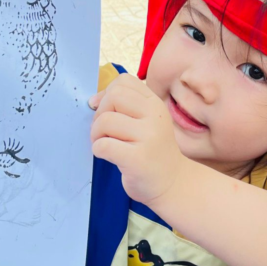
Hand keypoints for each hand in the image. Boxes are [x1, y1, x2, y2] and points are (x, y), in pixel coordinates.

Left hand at [90, 74, 186, 208]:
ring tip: (104, 145)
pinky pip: (104, 145)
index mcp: (155, 104)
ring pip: (105, 121)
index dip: (107, 93)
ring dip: (96, 134)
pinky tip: (108, 156)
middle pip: (114, 97)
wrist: (172, 184)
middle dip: (99, 113)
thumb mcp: (147, 121)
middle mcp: (154, 116)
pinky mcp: (137, 159)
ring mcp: (148, 137)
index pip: (124, 81)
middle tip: (103, 132)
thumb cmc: (153, 151)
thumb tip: (93, 100)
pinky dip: (98, 150)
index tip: (105, 111)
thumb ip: (126, 106)